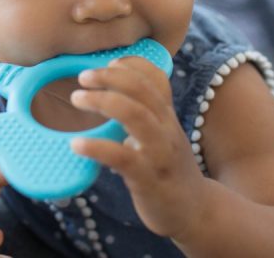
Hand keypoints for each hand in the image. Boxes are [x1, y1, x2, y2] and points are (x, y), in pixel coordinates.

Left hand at [70, 56, 205, 238]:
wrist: (196, 211)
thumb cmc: (167, 166)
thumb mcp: (160, 133)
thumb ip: (141, 112)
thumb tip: (106, 89)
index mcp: (166, 114)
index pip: (155, 78)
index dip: (132, 64)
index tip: (109, 62)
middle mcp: (166, 127)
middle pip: (142, 89)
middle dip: (110, 77)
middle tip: (83, 77)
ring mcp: (159, 152)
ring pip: (135, 115)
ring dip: (102, 101)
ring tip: (77, 98)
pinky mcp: (149, 179)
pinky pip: (122, 157)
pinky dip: (97, 147)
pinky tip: (76, 144)